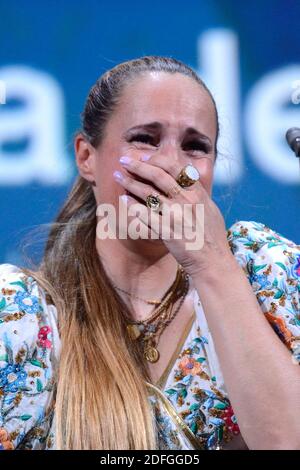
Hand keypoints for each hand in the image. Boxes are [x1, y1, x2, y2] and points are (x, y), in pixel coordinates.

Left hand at [113, 155, 233, 278]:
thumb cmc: (212, 237)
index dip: (156, 159)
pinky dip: (132, 206)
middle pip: (158, 175)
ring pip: (148, 193)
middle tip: (123, 160)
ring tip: (118, 177)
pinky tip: (123, 200)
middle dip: (137, 165)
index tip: (143, 157)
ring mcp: (176, 215)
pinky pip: (145, 215)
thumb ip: (197, 192)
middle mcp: (187, 200)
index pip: (175, 167)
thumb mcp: (210, 208)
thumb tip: (189, 178)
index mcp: (198, 192)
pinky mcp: (167, 231)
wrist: (213, 260)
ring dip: (130, 183)